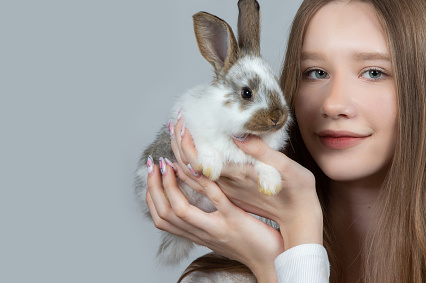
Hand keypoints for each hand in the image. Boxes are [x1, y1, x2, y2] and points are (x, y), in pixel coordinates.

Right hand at [146, 149, 282, 281]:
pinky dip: (203, 181)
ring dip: (170, 184)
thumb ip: (205, 218)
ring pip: (181, 210)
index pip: (162, 219)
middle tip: (152, 165)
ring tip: (168, 164)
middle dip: (154, 187)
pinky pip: (215, 199)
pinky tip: (198, 165)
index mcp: (198, 234)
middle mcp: (203, 233)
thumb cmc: (251, 242)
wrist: (273, 260)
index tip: (151, 175)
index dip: (152, 196)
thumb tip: (193, 196)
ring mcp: (218, 227)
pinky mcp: (235, 219)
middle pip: (165, 214)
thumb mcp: (220, 232)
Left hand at [172, 117, 323, 251]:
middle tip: (175, 122)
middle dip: (179, 144)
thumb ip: (261, 151)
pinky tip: (187, 159)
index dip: (186, 141)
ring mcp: (228, 193)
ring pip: (193, 177)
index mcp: (237, 177)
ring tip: (176, 135)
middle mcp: (227, 186)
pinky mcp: (231, 196)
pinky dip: (190, 169)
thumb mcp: (285, 168)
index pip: (199, 160)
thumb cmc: (297, 192)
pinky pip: (202, 184)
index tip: (182, 121)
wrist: (299, 220)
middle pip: (190, 167)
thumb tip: (238, 135)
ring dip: (181, 156)